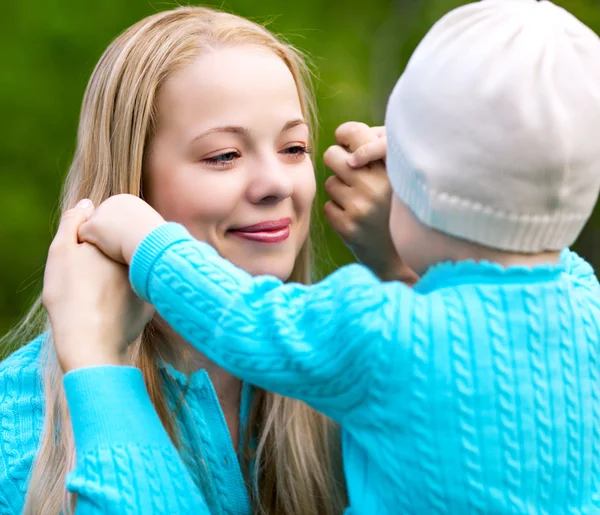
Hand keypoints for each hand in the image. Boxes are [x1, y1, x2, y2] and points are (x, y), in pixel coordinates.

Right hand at [43, 200, 155, 372]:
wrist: (91, 341)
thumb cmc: (71, 297)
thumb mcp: (61, 253)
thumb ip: (73, 223)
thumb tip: (88, 203)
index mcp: (119, 243)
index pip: (108, 235)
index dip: (90, 247)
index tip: (81, 266)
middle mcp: (140, 259)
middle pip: (121, 254)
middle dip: (107, 262)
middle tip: (87, 285)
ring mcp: (148, 282)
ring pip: (130, 274)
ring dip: (119, 279)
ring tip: (96, 298)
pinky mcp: (151, 305)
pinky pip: (136, 296)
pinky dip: (125, 300)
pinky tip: (109, 311)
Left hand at [323, 122, 418, 283]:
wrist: (398, 255)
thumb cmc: (393, 208)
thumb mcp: (395, 178)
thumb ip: (376, 154)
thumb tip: (344, 134)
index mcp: (390, 169)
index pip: (357, 134)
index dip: (346, 134)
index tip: (344, 138)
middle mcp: (375, 185)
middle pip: (332, 155)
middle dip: (336, 162)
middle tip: (347, 173)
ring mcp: (360, 206)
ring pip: (330, 183)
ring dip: (339, 191)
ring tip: (358, 202)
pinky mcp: (347, 226)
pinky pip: (328, 206)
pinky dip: (337, 211)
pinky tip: (354, 219)